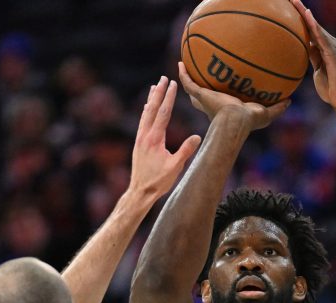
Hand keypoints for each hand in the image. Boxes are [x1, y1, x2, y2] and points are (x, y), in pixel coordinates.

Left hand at [128, 76, 202, 199]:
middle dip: (159, 92)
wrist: (140, 192)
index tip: (173, 84)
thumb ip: (186, 151)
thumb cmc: (158, 181)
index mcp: (155, 139)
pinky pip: (142, 122)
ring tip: (154, 86)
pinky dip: (146, 111)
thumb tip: (197, 136)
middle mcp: (145, 135)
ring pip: (145, 114)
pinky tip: (147, 107)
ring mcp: (140, 139)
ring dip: (151, 99)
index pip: (163, 113)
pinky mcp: (138, 143)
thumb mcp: (175, 167)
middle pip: (152, 109)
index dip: (169, 97)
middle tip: (163, 78)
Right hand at [177, 63, 289, 129]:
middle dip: (199, 90)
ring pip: (192, 89)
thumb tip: (289, 101)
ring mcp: (204, 99)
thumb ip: (277, 108)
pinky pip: (189, 82)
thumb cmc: (248, 121)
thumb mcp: (266, 114)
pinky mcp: (200, 95)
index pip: (220, 105)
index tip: (217, 91)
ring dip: (187, 79)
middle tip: (198, 79)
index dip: (218, 99)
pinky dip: (183, 73)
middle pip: (202, 98)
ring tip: (184, 67)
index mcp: (225, 110)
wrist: (235, 121)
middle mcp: (212, 105)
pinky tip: (180, 63)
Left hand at [290, 0, 335, 111]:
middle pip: (315, 25)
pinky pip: (324, 40)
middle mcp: (334, 45)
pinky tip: (309, 19)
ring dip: (307, 16)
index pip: (313, 30)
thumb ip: (313, 57)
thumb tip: (304, 47)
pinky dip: (316, 29)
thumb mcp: (318, 70)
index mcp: (328, 48)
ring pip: (319, 29)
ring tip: (296, 4)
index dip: (302, 18)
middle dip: (302, 11)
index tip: (290, 7)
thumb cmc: (331, 88)